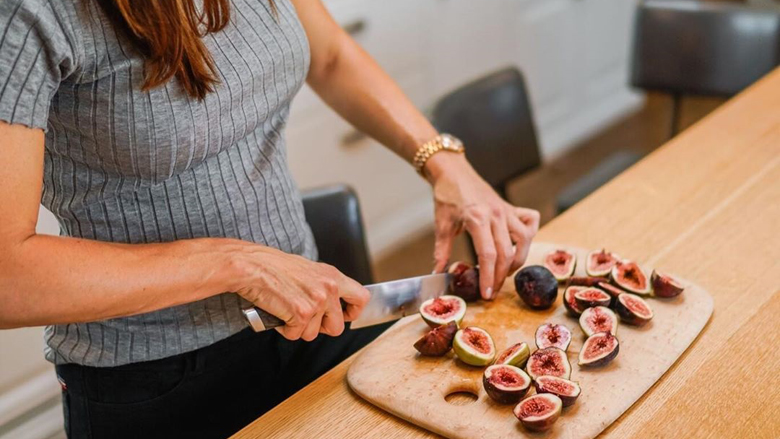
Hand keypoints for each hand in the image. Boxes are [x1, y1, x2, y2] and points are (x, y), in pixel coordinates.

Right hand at [225, 241, 369, 340]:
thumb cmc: (274, 266)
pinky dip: (284, 329)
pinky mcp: (301, 314)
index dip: (354, 312)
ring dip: (298, 328)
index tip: (344, 315)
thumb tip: (330, 303)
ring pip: (313, 334)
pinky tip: (278, 312)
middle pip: (337, 327)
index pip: (362, 298)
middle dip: (320, 328)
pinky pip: (295, 335)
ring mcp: (316, 302)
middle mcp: (329, 289)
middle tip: (305, 318)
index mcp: (333, 276)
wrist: (252, 266)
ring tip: (287, 309)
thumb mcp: (308, 269)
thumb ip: (323, 285)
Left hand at [426, 154, 539, 299]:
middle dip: (501, 276)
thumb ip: (442, 250)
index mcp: (477, 219)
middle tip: (493, 290)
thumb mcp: (442, 224)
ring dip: (518, 259)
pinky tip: (520, 244)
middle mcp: (496, 214)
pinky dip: (530, 233)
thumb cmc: (446, 196)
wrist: (453, 171)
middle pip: (506, 252)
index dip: (489, 277)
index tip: (486, 294)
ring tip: (507, 272)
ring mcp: (506, 210)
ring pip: (524, 239)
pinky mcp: (511, 207)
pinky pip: (530, 220)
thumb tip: (438, 272)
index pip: (488, 255)